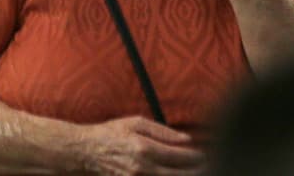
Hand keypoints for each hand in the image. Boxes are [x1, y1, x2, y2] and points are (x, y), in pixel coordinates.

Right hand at [82, 116, 202, 174]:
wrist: (85, 151)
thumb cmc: (111, 133)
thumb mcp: (135, 122)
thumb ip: (163, 131)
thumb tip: (187, 140)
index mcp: (145, 148)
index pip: (183, 157)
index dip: (199, 157)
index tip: (206, 155)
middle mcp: (143, 167)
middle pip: (181, 175)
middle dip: (198, 170)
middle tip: (208, 165)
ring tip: (194, 171)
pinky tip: (174, 174)